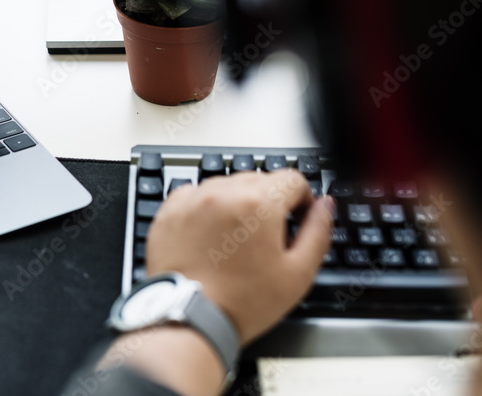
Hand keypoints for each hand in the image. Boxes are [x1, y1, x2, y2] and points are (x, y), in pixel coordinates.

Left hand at [147, 169, 333, 344]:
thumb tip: (325, 206)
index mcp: (258, 203)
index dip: (302, 200)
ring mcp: (193, 199)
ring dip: (237, 203)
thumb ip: (318, 232)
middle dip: (269, 203)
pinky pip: (195, 195)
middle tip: (267, 238)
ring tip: (236, 241)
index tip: (297, 219)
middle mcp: (222, 192)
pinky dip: (207, 208)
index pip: (292, 179)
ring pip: (226, 185)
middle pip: (258, 180)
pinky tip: (211, 237)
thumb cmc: (242, 301)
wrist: (190, 316)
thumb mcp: (297, 273)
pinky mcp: (169, 210)